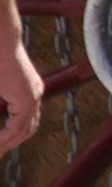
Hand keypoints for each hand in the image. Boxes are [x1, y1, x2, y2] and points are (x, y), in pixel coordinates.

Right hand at [0, 35, 40, 152]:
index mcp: (26, 90)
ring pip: (24, 130)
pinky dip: (5, 137)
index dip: (11, 136)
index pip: (24, 120)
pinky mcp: (27, 97)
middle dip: (11, 144)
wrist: (0, 42)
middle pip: (27, 129)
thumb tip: (3, 116)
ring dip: (8, 144)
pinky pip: (18, 126)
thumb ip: (1, 103)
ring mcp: (32, 95)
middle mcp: (33, 93)